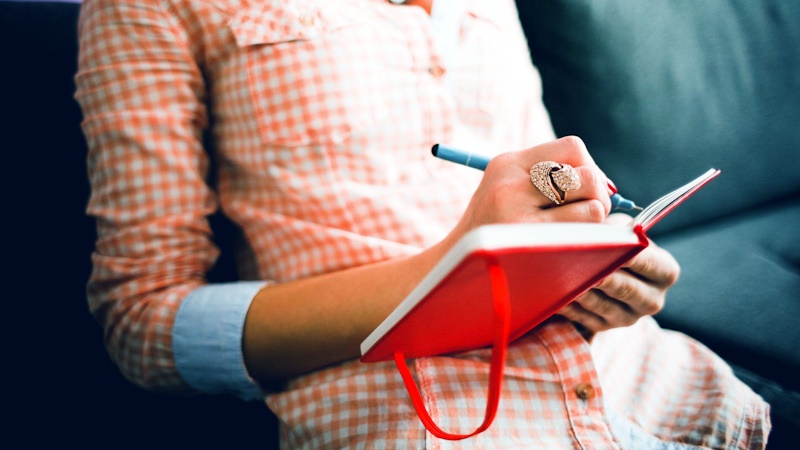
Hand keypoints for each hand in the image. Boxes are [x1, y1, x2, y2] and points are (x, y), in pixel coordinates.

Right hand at [446, 136, 611, 245]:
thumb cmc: (490, 231)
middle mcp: (510, 183)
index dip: (589, 168)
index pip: (572, 148)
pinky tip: (572, 249)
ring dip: (594, 224)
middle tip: (590, 216)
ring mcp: (516, 215)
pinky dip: (589, 243)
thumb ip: (548, 180)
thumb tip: (607, 186)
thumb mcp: (506, 191)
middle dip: (599, 196)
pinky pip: (583, 236)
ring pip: (592, 206)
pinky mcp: (525, 245)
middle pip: (587, 175)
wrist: (451, 268)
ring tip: (578, 234)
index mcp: (506, 163)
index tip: (584, 190)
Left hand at [557, 214, 680, 332]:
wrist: (607, 268)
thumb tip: (604, 233)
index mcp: (665, 273)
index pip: (651, 264)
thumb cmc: (616, 242)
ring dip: (583, 292)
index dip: (633, 256)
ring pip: (603, 306)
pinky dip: (569, 306)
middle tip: (586, 267)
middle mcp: (652, 300)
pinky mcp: (603, 328)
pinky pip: (584, 318)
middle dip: (606, 277)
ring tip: (565, 279)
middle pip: (628, 290)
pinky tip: (556, 294)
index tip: (615, 247)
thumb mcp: (623, 232)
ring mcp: (628, 318)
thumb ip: (618, 231)